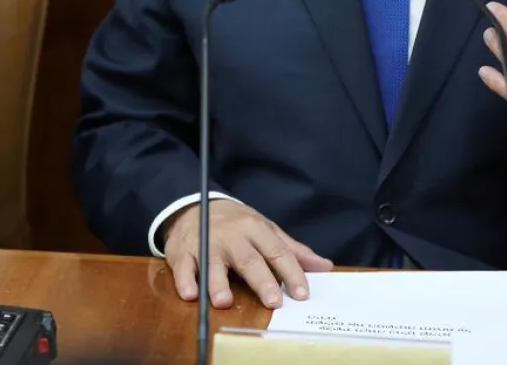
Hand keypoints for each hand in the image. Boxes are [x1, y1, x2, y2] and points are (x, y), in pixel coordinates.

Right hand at [161, 201, 332, 309]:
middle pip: (248, 259)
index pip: (277, 251)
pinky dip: (185, 280)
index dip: (291, 272)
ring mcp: (206, 243)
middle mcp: (232, 236)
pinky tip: (191, 294)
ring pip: (212, 263)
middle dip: (261, 280)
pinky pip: (183, 266)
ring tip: (223, 301)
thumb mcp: (265, 229)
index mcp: (255, 229)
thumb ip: (292, 250)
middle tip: (273, 301)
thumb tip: (324, 266)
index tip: (302, 294)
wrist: (194, 205)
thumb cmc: (236, 223)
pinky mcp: (182, 251)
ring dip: (218, 282)